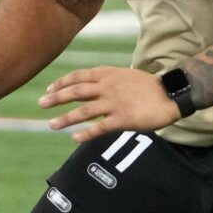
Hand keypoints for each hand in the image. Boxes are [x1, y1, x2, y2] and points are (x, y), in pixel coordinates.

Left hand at [39, 66, 178, 141]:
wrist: (170, 93)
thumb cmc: (149, 87)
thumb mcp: (125, 76)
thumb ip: (108, 81)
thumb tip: (93, 88)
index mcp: (108, 74)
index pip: (79, 77)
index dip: (62, 83)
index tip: (49, 89)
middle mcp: (108, 87)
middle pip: (76, 92)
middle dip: (56, 98)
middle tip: (41, 104)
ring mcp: (114, 103)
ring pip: (84, 111)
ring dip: (66, 118)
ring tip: (52, 125)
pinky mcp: (123, 119)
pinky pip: (100, 127)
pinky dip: (86, 133)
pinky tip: (75, 138)